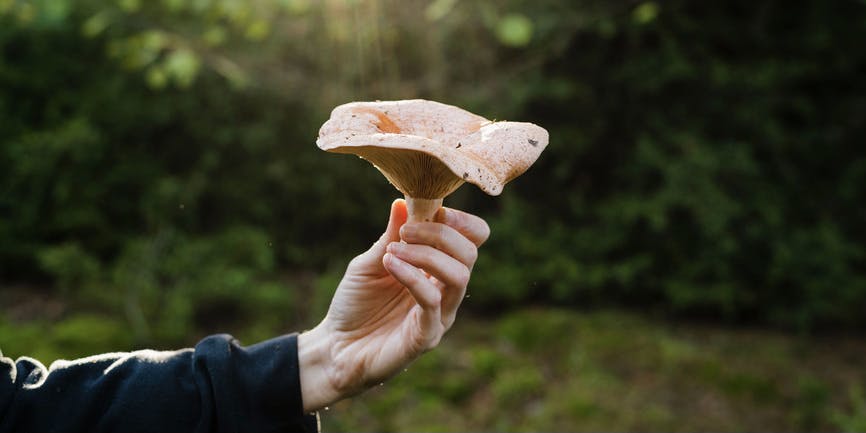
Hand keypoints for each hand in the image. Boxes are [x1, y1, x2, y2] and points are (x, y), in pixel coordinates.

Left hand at [298, 199, 488, 411]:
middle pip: (470, 254)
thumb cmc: (355, 304)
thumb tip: (402, 201)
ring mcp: (439, 315)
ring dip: (426, 254)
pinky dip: (412, 276)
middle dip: (440, 234)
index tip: (434, 210)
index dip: (461, 221)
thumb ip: (389, 236)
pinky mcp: (426, 336)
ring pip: (458, 276)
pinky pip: (431, 301)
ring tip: (393, 251)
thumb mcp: (370, 262)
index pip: (473, 240)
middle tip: (405, 232)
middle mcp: (445, 292)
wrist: (335, 347)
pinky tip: (390, 264)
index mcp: (437, 270)